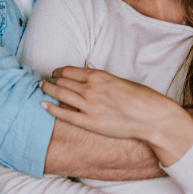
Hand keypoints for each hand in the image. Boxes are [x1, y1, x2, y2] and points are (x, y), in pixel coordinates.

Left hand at [43, 67, 192, 165]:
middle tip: (43, 81)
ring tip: (41, 89)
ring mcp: (89, 105)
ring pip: (60, 94)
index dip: (58, 71)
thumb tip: (90, 83)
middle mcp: (91, 88)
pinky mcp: (89, 122)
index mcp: (99, 75)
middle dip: (50, 80)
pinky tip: (43, 105)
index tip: (55, 73)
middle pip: (62, 81)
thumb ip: (102, 81)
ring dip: (48, 90)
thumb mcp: (119, 81)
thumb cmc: (140, 97)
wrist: (151, 116)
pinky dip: (51, 108)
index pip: (69, 70)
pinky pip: (64, 114)